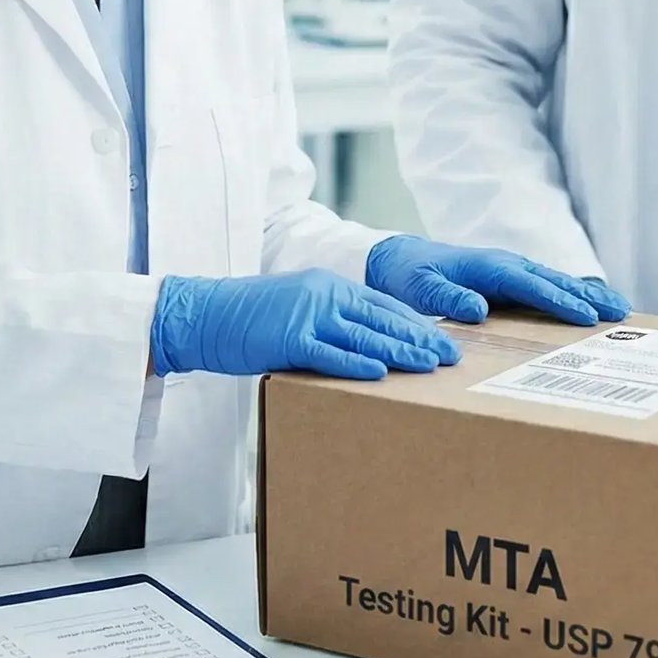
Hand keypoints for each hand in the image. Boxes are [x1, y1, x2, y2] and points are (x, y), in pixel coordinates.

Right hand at [150, 269, 462, 380]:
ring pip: (363, 335)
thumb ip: (331, 319)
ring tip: (429, 366)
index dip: (416, 324)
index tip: (444, 340)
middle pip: (382, 319)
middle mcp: (324, 295)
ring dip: (400, 352)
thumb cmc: (251, 317)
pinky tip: (380, 372)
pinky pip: (328, 353)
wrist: (204, 314)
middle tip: (452, 357)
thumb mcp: (298, 307)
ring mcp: (306, 315)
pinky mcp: (288, 338)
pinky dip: (355, 363)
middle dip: (421, 339)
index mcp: (330, 285)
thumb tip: (366, 344)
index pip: (384, 305)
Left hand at [365, 236, 630, 325]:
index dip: (559, 301)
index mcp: (487, 268)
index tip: (587, 316)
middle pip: (553, 280)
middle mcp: (504, 264)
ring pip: (554, 281)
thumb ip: (447, 299)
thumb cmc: (407, 276)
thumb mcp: (419, 289)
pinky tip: (590, 305)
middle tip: (620, 313)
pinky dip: (571, 293)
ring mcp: (508, 269)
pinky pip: (545, 285)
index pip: (530, 286)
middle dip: (588, 295)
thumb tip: (479, 309)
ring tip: (619, 309)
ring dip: (587, 293)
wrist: (396, 259)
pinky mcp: (508, 279)